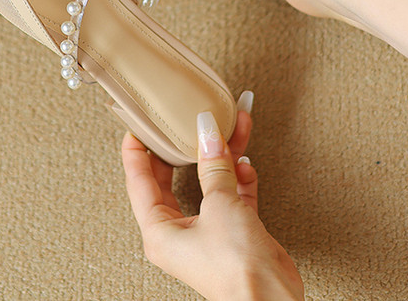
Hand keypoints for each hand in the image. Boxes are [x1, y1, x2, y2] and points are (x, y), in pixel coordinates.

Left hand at [121, 96, 303, 300]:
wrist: (271, 298)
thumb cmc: (234, 268)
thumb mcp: (220, 205)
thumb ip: (214, 166)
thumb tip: (207, 133)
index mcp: (160, 231)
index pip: (139, 182)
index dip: (137, 152)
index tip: (137, 127)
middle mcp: (180, 234)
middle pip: (172, 181)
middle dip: (183, 149)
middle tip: (179, 123)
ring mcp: (207, 234)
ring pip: (208, 184)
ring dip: (221, 157)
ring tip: (228, 128)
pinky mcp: (234, 235)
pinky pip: (232, 197)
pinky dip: (239, 179)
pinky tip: (245, 162)